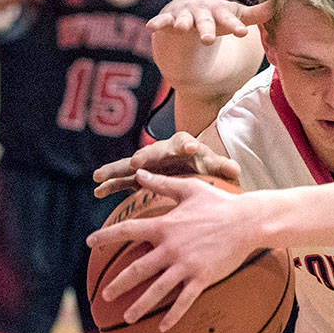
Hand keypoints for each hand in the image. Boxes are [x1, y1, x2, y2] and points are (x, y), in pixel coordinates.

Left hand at [85, 170, 253, 329]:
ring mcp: (186, 265)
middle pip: (137, 269)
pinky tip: (162, 327)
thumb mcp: (189, 188)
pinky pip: (183, 301)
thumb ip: (162, 184)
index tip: (90, 242)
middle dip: (118, 284)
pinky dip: (172, 316)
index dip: (106, 236)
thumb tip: (139, 174)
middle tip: (105, 295)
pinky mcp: (202, 278)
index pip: (128, 231)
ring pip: (156, 290)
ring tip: (127, 317)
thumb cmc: (219, 203)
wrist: (247, 221)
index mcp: (165, 226)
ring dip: (139, 305)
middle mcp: (171, 248)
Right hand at [93, 130, 240, 197]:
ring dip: (115, 170)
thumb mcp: (215, 166)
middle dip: (145, 157)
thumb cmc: (206, 166)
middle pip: (152, 152)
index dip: (186, 144)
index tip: (188, 148)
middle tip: (136, 163)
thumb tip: (236, 170)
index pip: (183, 142)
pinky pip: (122, 180)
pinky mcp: (138, 176)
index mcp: (183, 146)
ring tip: (98, 176)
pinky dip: (110, 184)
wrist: (194, 168)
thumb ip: (223, 167)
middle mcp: (163, 151)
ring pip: (129, 164)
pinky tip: (97, 191)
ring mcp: (148, 164)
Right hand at [147, 0, 271, 44]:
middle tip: (209, 39)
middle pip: (205, 22)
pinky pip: (161, 21)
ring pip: (183, 21)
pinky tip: (151, 26)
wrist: (188, 6)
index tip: (243, 33)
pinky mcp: (167, 19)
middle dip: (206, 29)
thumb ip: (256, 14)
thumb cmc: (217, 14)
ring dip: (182, 23)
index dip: (235, 26)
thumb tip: (279, 5)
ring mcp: (183, 14)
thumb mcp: (234, 15)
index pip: (229, 19)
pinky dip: (157, 23)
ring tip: (182, 27)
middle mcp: (201, 11)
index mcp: (219, 12)